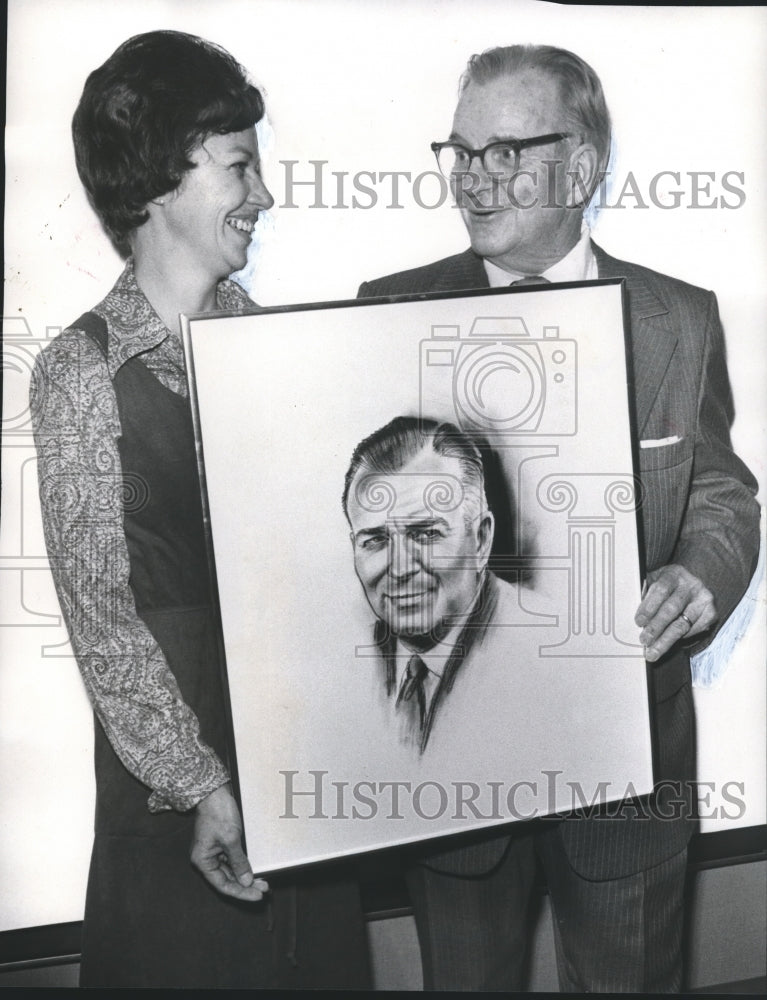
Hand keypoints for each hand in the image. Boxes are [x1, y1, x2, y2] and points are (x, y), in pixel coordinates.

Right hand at [190, 784, 268, 900]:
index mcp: (203, 860)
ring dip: (246, 876)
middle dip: (246, 885)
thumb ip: (239, 862)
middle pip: (227, 879)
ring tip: (263, 881)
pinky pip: (233, 860)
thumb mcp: (231, 839)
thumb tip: (246, 881)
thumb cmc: (218, 813)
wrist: (215, 792)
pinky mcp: (221, 844)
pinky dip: (243, 865)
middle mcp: (206, 858)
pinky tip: (255, 869)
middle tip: (264, 889)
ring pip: (231, 871)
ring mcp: (214, 851)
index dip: (241, 892)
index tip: (256, 895)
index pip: (223, 885)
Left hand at [635, 563, 715, 661]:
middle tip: (644, 641)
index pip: (661, 590)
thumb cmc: (667, 585)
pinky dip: (680, 639)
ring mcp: (703, 599)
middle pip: (672, 609)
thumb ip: (644, 592)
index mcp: (673, 574)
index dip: (649, 607)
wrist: (693, 582)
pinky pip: (694, 630)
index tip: (638, 622)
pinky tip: (668, 644)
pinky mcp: (711, 612)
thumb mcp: (655, 581)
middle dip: (656, 628)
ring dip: (665, 640)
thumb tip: (632, 612)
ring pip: (682, 625)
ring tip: (652, 651)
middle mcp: (691, 585)